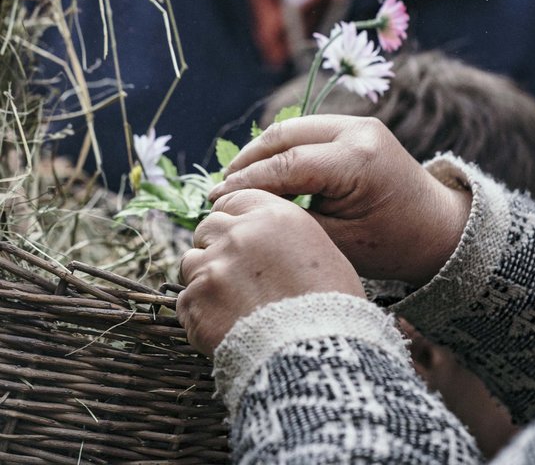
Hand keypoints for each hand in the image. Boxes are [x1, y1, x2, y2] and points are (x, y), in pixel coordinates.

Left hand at [177, 189, 364, 355]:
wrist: (315, 354)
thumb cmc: (331, 307)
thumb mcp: (323, 252)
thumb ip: (285, 238)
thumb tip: (269, 245)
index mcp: (273, 215)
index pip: (233, 199)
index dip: (231, 217)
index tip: (233, 233)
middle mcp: (238, 233)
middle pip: (207, 226)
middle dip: (214, 245)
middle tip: (230, 272)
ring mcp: (212, 266)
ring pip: (190, 262)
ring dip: (203, 278)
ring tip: (227, 303)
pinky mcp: (195, 300)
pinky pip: (185, 301)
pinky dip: (199, 314)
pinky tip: (222, 327)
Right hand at [209, 116, 471, 284]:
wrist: (438, 228)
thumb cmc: (391, 244)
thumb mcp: (338, 242)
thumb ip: (291, 220)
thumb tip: (244, 208)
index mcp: (358, 159)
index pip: (287, 164)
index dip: (247, 183)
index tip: (215, 200)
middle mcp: (358, 130)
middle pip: (284, 135)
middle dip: (247, 161)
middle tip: (219, 189)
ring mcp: (358, 122)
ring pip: (292, 127)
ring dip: (260, 152)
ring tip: (234, 180)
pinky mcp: (356, 125)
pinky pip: (307, 130)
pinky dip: (281, 148)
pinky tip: (262, 171)